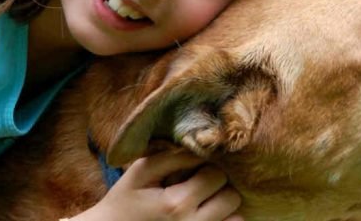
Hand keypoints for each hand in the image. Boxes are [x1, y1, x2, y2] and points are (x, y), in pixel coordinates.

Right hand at [80, 150, 242, 220]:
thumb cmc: (125, 200)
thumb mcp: (142, 171)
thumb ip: (174, 157)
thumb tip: (203, 147)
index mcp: (177, 204)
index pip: (217, 175)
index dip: (207, 168)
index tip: (193, 172)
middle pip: (232, 198)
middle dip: (219, 188)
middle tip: (200, 187)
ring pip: (236, 219)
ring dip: (224, 208)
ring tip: (204, 203)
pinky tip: (205, 214)